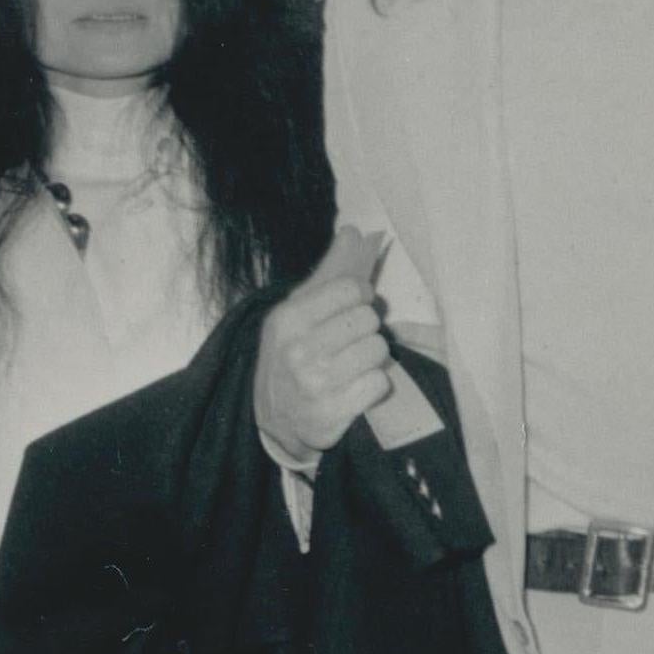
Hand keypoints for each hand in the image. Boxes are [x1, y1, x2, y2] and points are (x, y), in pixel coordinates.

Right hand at [253, 226, 390, 466]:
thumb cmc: (292, 357)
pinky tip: (354, 389)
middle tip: (350, 344)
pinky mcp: (332, 414)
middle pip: (369, 320)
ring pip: (378, 351)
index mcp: (288, 319)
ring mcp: (314, 384)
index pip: (352, 289)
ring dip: (372, 359)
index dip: (361, 298)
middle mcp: (298, 350)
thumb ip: (328, 273)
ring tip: (353, 366)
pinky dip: (373, 386)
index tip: (350, 311)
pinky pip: (379, 383)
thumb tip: (353, 233)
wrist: (274, 420)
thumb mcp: (298, 312)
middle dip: (366, 330)